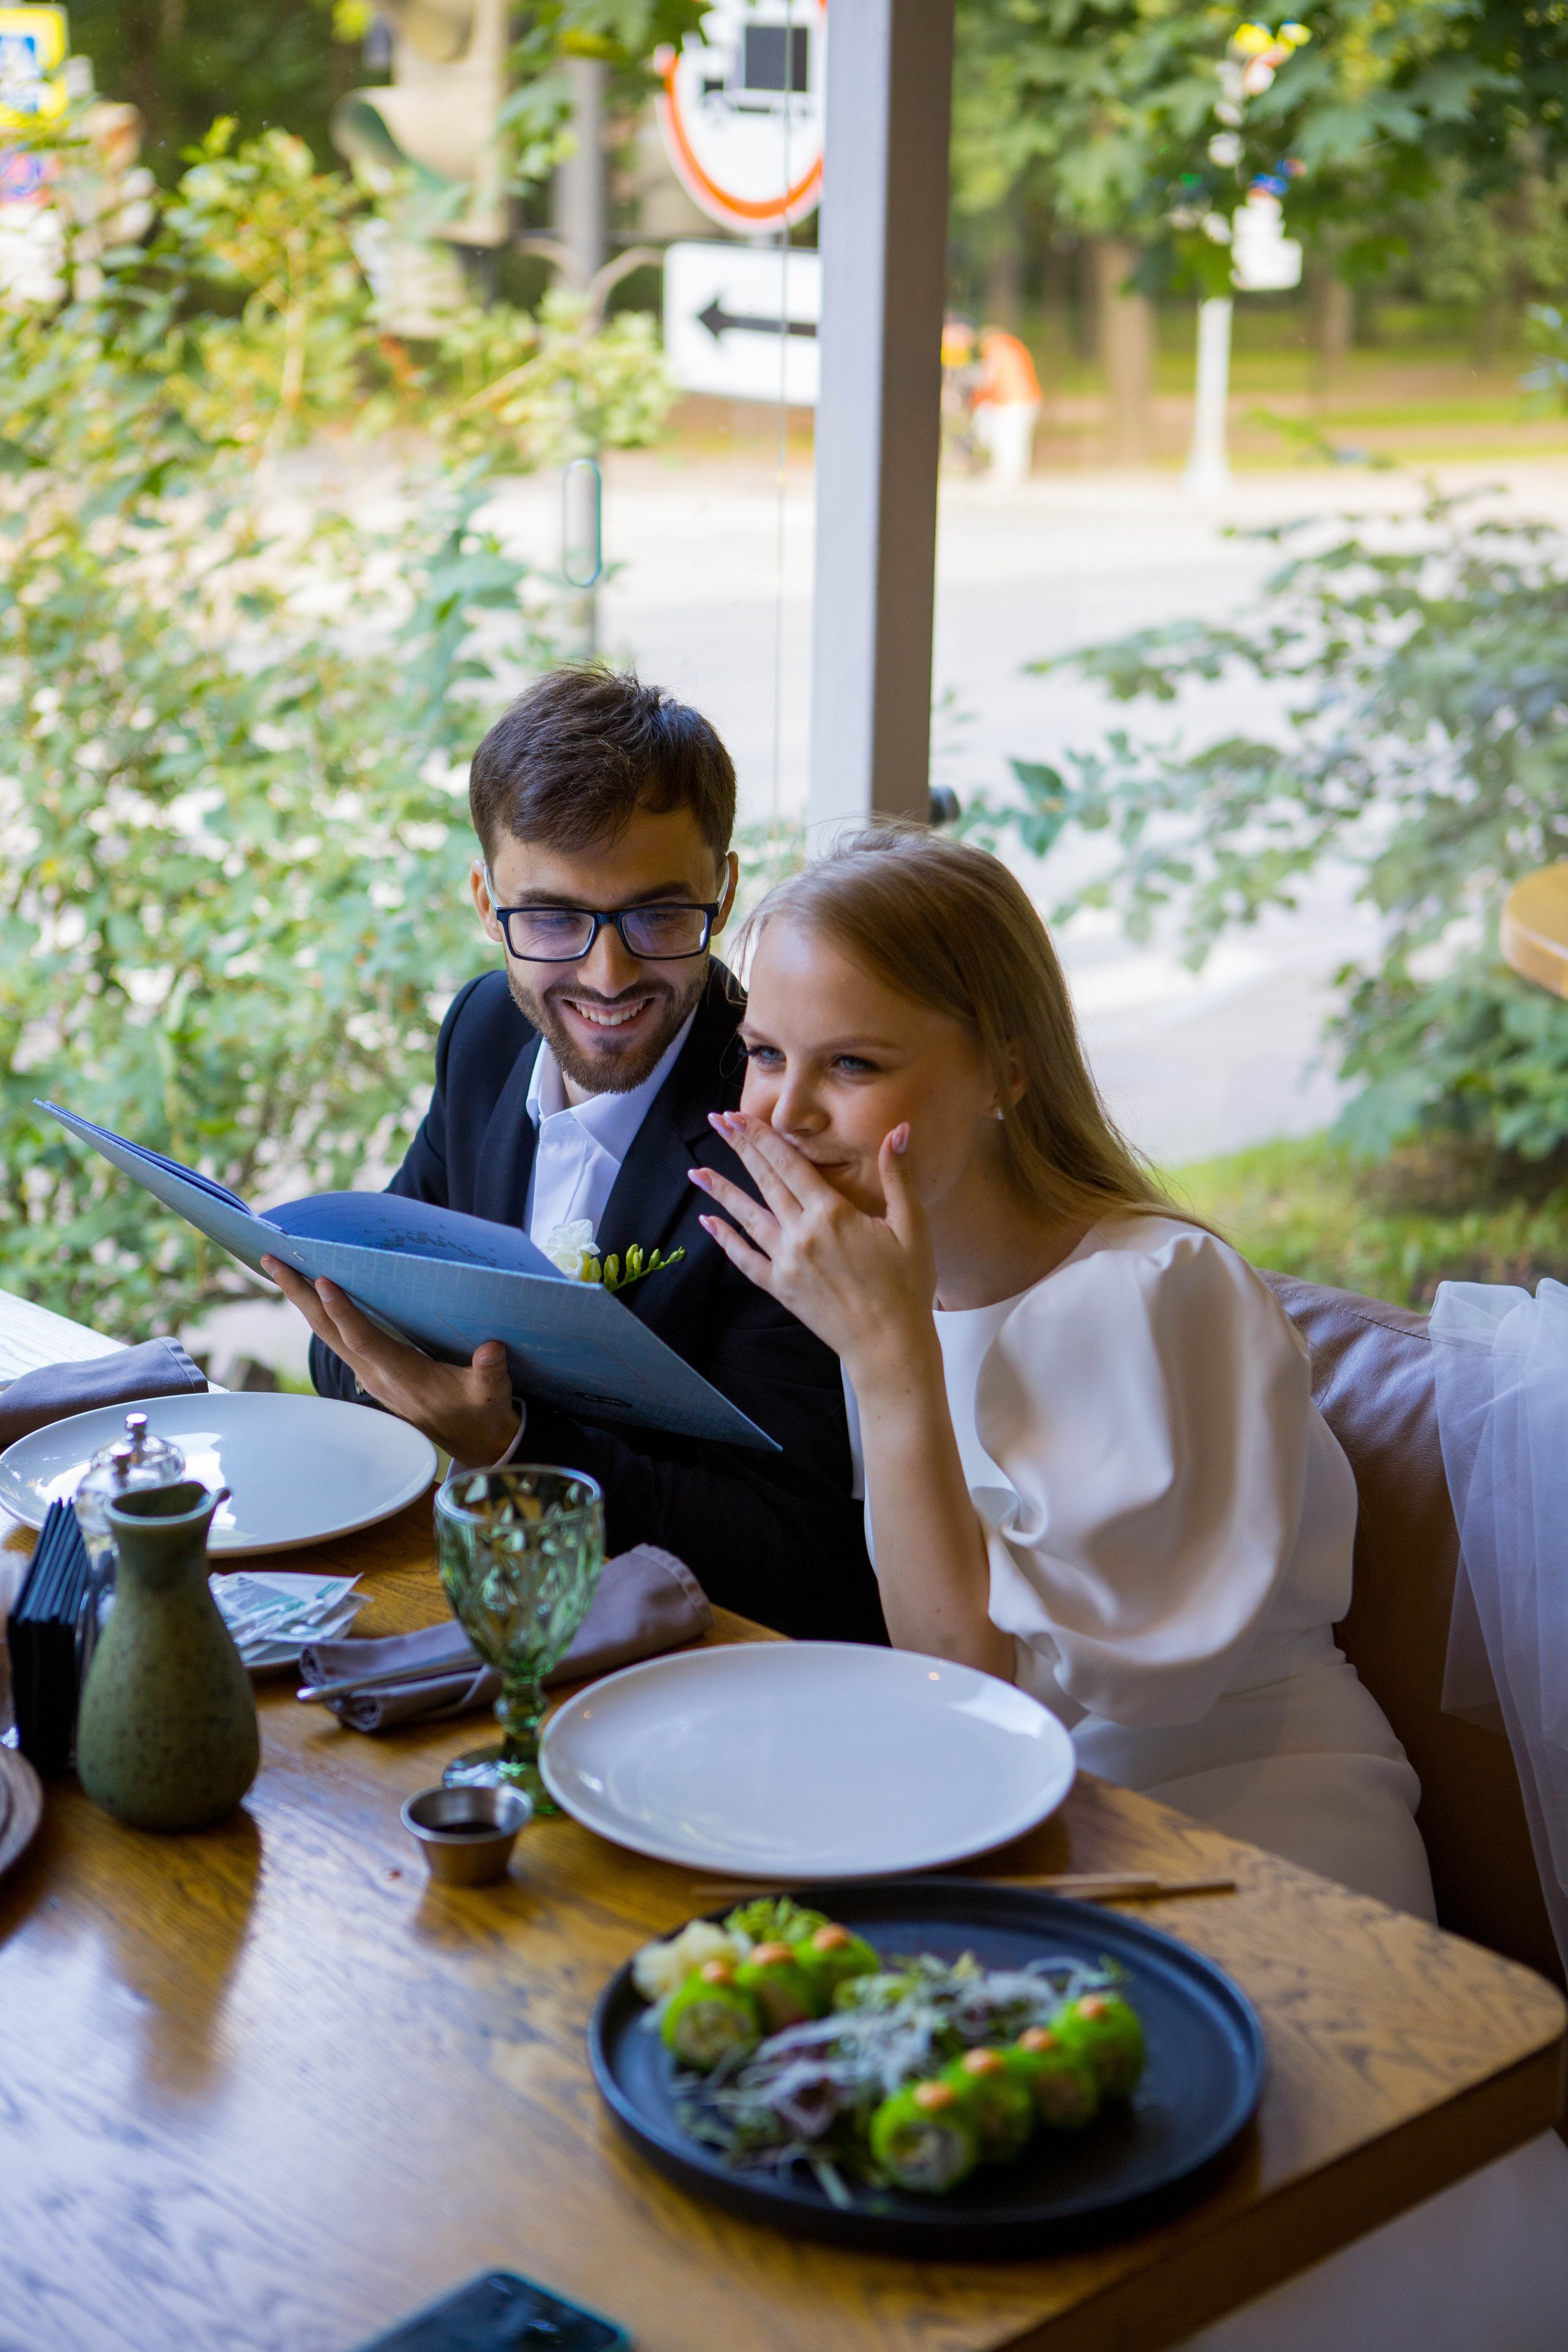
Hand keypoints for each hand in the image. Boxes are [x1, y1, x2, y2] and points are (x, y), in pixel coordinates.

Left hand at [260, 1256, 520, 1466]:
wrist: (473, 1442)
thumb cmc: (482, 1413)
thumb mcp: (492, 1395)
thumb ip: (490, 1374)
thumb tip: (492, 1350)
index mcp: (403, 1376)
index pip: (364, 1341)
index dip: (344, 1312)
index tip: (324, 1281)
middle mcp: (376, 1375)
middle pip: (329, 1332)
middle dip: (301, 1296)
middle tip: (274, 1261)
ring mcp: (370, 1374)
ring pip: (327, 1334)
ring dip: (303, 1301)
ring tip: (281, 1268)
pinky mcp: (371, 1372)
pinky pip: (337, 1337)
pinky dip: (320, 1313)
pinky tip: (311, 1294)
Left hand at [689, 1115, 937, 1387]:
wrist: (889, 1345)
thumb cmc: (907, 1286)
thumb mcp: (912, 1226)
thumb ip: (898, 1176)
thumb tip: (899, 1131)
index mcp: (832, 1213)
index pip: (789, 1163)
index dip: (762, 1136)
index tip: (739, 1115)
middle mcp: (802, 1233)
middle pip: (764, 1181)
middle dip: (739, 1148)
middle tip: (717, 1121)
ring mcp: (787, 1262)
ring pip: (747, 1217)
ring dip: (721, 1191)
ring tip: (697, 1171)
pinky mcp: (781, 1288)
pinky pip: (745, 1260)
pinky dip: (725, 1240)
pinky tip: (709, 1223)